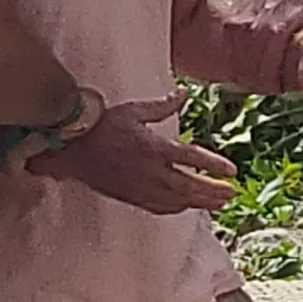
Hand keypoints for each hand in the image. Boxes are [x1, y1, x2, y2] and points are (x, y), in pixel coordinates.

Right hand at [36, 93, 237, 215]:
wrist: (69, 148)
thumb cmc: (99, 125)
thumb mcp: (133, 110)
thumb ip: (162, 105)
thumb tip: (184, 92)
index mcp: (154, 148)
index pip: (192, 159)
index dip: (214, 166)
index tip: (233, 172)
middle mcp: (150, 171)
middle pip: (189, 186)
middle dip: (213, 191)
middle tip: (232, 194)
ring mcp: (140, 187)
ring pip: (177, 201)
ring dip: (200, 203)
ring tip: (219, 204)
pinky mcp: (130, 197)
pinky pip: (158, 207)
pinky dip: (176, 209)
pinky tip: (186, 208)